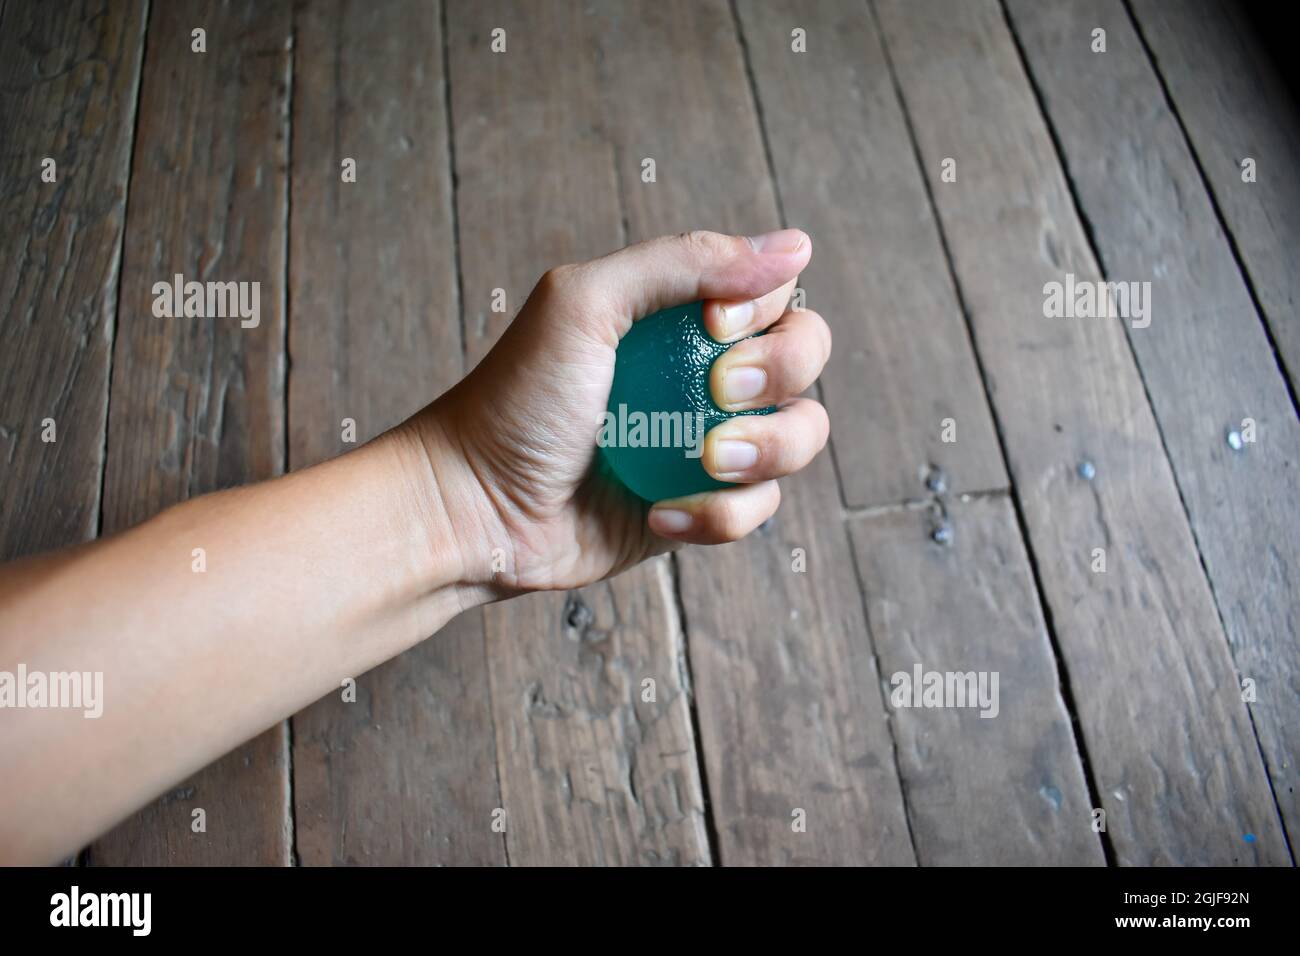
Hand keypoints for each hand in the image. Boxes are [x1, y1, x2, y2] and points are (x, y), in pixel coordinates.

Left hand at [400, 229, 831, 596]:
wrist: (476, 507)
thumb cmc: (518, 399)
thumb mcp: (585, 303)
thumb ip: (684, 263)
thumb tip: (796, 247)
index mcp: (675, 316)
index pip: (770, 291)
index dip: (762, 307)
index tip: (711, 326)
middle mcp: (700, 373)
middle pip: (804, 355)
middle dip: (778, 372)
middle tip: (717, 391)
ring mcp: (705, 443)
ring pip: (800, 435)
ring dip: (768, 449)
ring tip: (706, 461)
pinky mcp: (699, 508)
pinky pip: (757, 508)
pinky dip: (718, 514)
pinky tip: (657, 515)